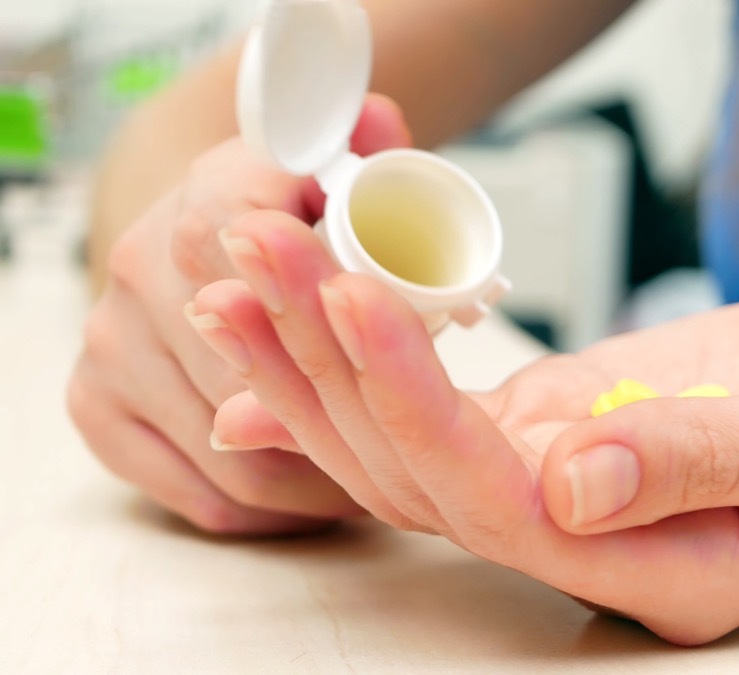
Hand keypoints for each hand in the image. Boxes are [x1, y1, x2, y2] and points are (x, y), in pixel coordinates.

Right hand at [67, 95, 410, 534]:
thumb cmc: (287, 214)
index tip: (386, 351)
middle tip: (408, 445)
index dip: (323, 310)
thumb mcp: (338, 171)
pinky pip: (197, 491)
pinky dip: (266, 509)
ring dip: (312, 478)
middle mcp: (142, 263)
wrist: (200, 233)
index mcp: (212, 194)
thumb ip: (372, 149)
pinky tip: (314, 499)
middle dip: (337, 415)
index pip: (256, 253)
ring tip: (374, 477)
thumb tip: (382, 127)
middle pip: (248, 372)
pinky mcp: (96, 403)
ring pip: (230, 447)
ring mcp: (111, 339)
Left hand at [189, 211, 738, 642]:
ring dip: (323, 361)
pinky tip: (292, 315)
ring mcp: (569, 491)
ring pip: (416, 447)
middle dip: (333, 371)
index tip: (354, 296)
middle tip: (249, 262)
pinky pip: (443, 409)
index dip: (420, 406)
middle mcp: (598, 548)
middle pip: (429, 480)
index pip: (509, 507)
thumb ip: (718, 461)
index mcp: (673, 573)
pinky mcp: (559, 430)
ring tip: (240, 271)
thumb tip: (574, 482)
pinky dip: (366, 360)